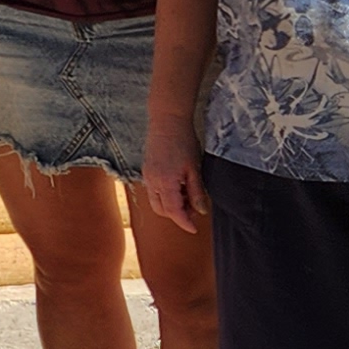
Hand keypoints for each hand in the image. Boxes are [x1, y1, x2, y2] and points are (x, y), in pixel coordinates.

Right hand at [141, 121, 206, 235]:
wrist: (167, 120)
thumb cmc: (183, 141)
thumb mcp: (195, 169)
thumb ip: (196, 192)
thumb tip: (201, 210)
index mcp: (165, 183)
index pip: (173, 212)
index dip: (184, 222)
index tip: (194, 228)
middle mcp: (152, 182)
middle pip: (162, 210)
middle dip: (177, 214)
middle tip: (194, 209)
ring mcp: (147, 175)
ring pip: (156, 201)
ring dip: (171, 204)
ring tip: (187, 195)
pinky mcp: (146, 169)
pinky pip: (153, 190)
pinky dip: (165, 194)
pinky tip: (177, 185)